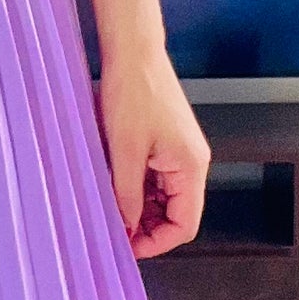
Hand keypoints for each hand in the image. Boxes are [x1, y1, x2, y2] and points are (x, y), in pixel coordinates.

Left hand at [96, 48, 210, 258]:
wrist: (133, 51)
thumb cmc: (134, 91)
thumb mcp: (124, 151)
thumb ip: (126, 195)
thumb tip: (126, 229)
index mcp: (191, 167)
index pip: (186, 225)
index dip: (157, 242)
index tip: (128, 248)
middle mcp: (191, 162)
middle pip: (175, 213)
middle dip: (145, 225)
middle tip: (112, 230)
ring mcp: (178, 152)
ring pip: (161, 197)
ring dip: (137, 206)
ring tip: (107, 206)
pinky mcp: (165, 143)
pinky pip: (153, 177)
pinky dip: (134, 186)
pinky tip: (111, 184)